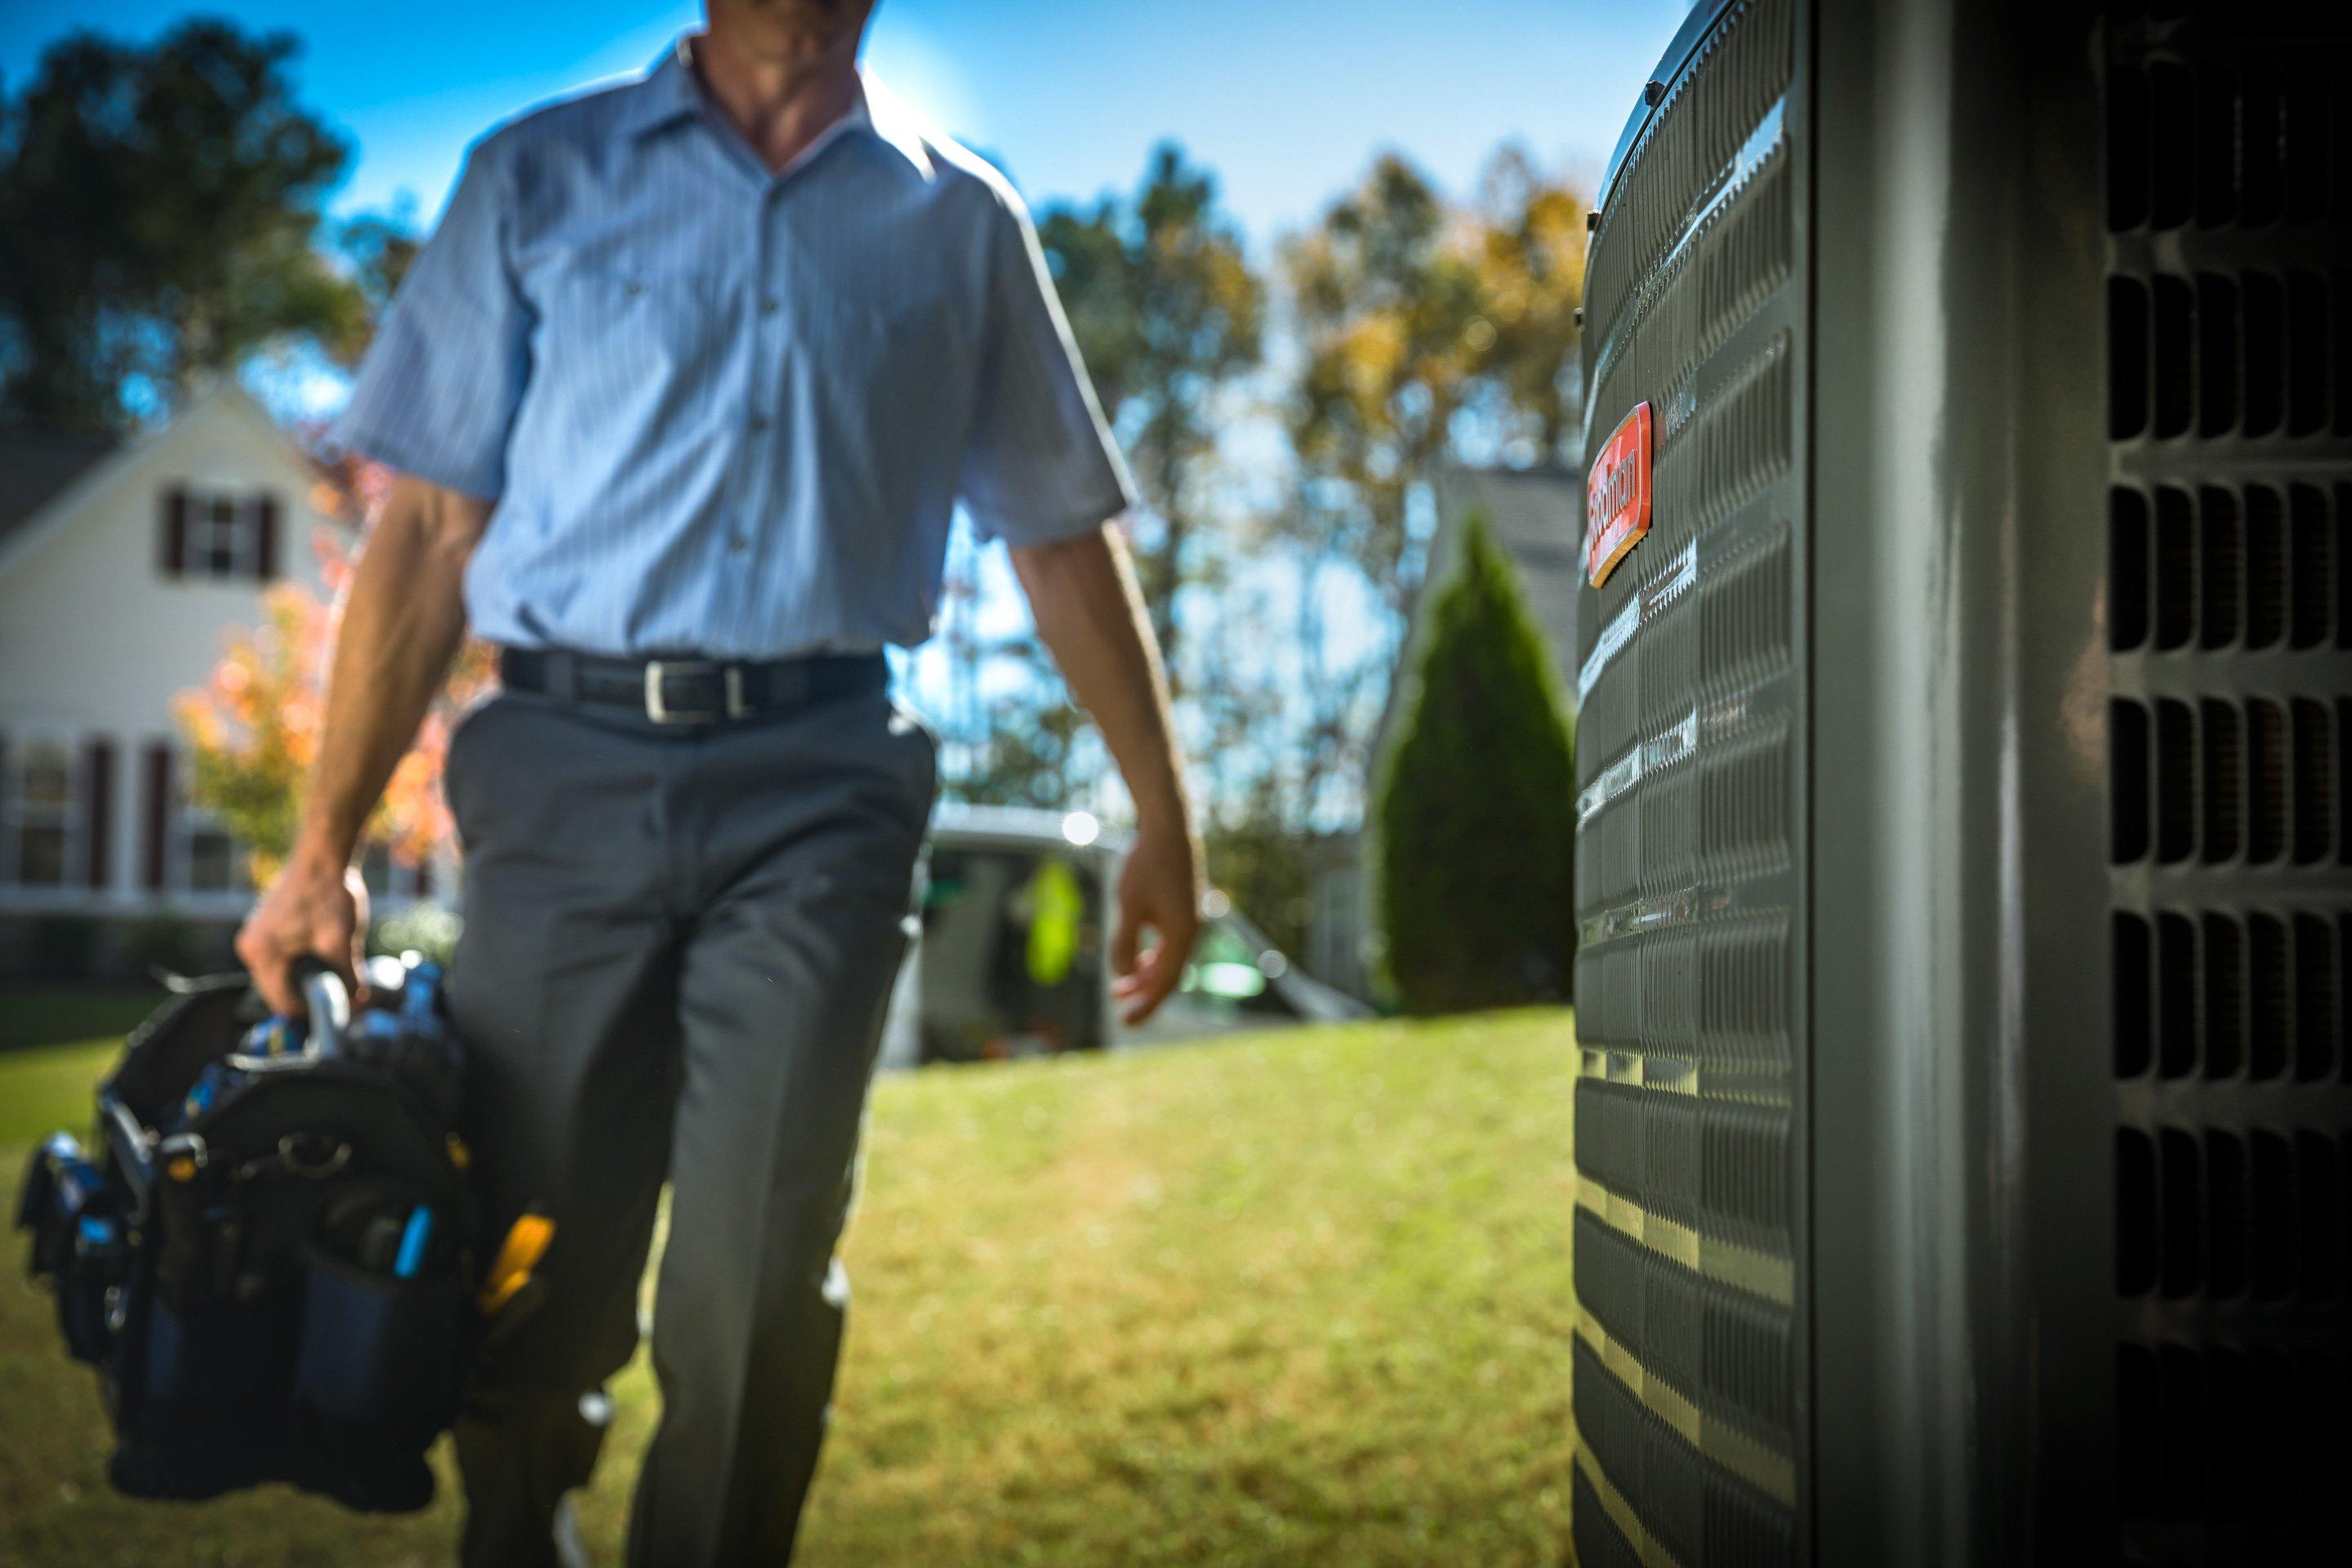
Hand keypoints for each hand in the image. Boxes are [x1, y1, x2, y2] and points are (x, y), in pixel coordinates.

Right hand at [234, 852, 368, 1016]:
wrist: (324, 855)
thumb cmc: (330, 894)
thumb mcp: (341, 941)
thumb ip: (348, 977)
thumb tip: (358, 1004)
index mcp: (260, 954)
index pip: (281, 1001)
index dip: (311, 1012)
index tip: (338, 1013)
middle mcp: (249, 947)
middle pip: (277, 990)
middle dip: (307, 997)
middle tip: (341, 999)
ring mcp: (254, 935)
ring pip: (279, 975)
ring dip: (304, 980)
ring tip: (335, 980)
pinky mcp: (265, 927)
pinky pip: (280, 959)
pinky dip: (299, 965)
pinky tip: (324, 961)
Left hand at [1110, 816, 1202, 1025]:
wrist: (1167, 828)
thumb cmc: (1145, 865)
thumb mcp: (1128, 907)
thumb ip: (1125, 944)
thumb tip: (1124, 976)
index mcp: (1182, 935)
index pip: (1165, 983)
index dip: (1145, 1006)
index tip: (1125, 1023)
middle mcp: (1192, 932)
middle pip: (1169, 976)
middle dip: (1144, 995)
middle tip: (1119, 1011)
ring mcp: (1190, 921)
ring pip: (1169, 961)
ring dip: (1146, 977)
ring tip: (1120, 989)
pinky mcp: (1184, 910)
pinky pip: (1170, 945)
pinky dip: (1153, 958)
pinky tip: (1136, 962)